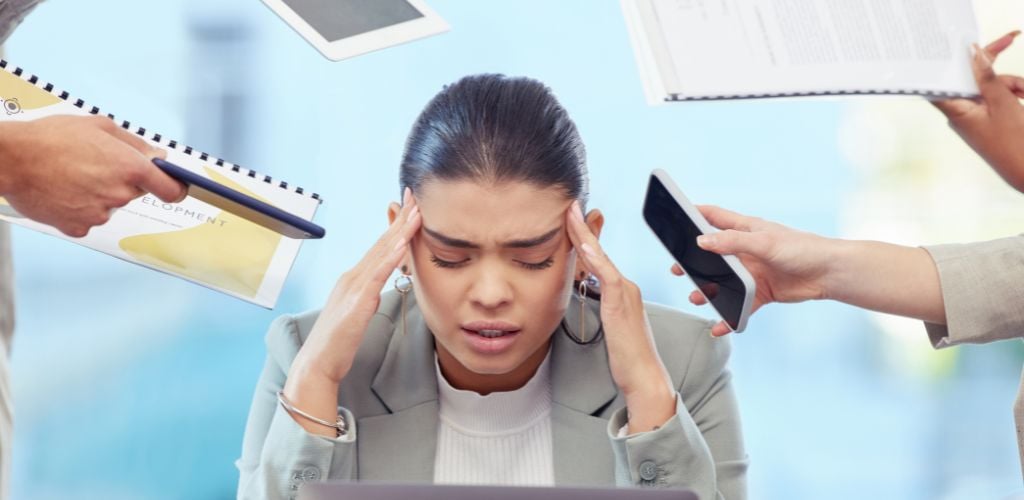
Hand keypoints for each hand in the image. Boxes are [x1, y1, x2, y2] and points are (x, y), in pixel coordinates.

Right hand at [0, 115, 186, 236]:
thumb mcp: (99, 126)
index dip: (177, 188)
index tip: (178, 187)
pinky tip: (61, 191)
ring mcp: (100, 214)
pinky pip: (88, 218)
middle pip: (134, 192)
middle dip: (122, 180)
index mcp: (131, 168)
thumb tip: (159, 155)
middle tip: (94, 164)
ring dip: (98, 193)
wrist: (10, 159)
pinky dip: (79, 207)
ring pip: (110, 205)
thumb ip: (135, 143)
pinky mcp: (79, 227)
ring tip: (71, 175)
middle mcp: (120, 194)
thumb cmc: (52, 137)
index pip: (172, 189)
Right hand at [288, 188, 421, 386]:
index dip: (396, 226)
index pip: (379, 247)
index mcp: (354, 279)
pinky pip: (377, 275)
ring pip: (381, 253)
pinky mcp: (357, 301)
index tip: (410, 207)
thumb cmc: (338, 342)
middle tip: (415, 195)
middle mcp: (352, 277)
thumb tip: (377, 289)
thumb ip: (367, 297)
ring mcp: (353, 286)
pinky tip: (402, 243)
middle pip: (381, 242)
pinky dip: (390, 257)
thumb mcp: (357, 312)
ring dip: (399, 231)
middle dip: (400, 218)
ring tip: (416, 211)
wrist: (318, 363)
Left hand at [565, 201, 674, 433]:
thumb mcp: (608, 326)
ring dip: (584, 234)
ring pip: (601, 257)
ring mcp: (625, 293)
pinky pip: (606, 275)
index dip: (584, 237)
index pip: (598, 258)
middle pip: (599, 251)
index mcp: (621, 291)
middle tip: (569, 205)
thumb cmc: (626, 357)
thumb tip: (585, 297)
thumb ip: (599, 307)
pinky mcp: (621, 304)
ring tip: (570, 213)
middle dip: (583, 227)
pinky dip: (594, 258)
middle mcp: (625, 286)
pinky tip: (581, 244)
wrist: (644, 376)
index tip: (570, 218)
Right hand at [670, 205, 836, 335]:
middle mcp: (746, 249)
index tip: (674, 215)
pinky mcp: (761, 292)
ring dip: (708, 290)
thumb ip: (732, 242)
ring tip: (696, 298)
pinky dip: (729, 316)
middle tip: (676, 269)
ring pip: (723, 281)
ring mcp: (752, 271)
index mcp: (746, 229)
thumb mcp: (764, 242)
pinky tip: (719, 326)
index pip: (713, 216)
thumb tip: (701, 242)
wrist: (829, 274)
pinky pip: (740, 305)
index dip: (694, 214)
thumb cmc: (802, 249)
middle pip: (713, 253)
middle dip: (693, 260)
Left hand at [932, 31, 1023, 192]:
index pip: (939, 81)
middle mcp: (961, 111)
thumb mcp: (1002, 102)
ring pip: (989, 86)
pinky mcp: (986, 118)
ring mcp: (974, 115)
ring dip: (1011, 83)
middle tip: (1011, 39)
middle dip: (997, 70)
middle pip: (972, 78)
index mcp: (955, 109)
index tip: (957, 44)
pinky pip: (996, 97)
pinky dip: (1012, 93)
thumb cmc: (1012, 141)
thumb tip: (974, 52)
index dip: (944, 62)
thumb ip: (987, 76)